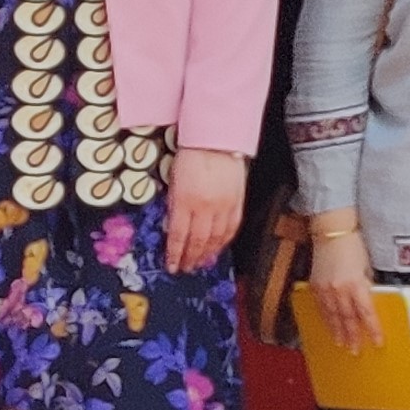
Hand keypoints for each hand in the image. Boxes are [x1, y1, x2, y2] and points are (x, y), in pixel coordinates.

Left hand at [163, 147, 246, 273]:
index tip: (171, 266)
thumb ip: (174, 207)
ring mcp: (224, 206)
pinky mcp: (237, 202)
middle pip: (198, 241)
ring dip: (207, 254)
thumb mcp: (174, 182)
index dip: (175, 254)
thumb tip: (173, 230)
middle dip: (190, 258)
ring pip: (216, 238)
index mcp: (186, 201)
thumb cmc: (191, 157)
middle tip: (186, 268)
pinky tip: (218, 248)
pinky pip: (232, 228)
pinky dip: (224, 241)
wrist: (216, 140)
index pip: (179, 236)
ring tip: (200, 263)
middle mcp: (206, 207)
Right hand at [307, 227, 381, 351]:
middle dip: (352, 336)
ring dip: (337, 331)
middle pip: (347, 319)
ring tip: (341, 343)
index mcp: (355, 284)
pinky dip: (326, 318)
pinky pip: (321, 307)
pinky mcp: (316, 286)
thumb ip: (367, 286)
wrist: (332, 233)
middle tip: (354, 349)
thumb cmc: (353, 246)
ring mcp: (325, 289)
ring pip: (332, 316)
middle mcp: (339, 289)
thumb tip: (368, 302)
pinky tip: (329, 325)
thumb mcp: (367, 267)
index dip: (372, 329)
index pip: (366, 313)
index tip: (377, 341)